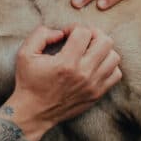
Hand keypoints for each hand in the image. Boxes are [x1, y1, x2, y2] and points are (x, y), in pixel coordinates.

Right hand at [6, 24, 121, 140]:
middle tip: (82, 38)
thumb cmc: (28, 82)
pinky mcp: (97, 94)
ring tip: (89, 51)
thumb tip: (60, 32)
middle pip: (105, 42)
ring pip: (114, 57)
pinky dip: (108, 66)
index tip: (66, 34)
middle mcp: (83, 74)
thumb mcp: (25, 54)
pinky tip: (94, 65)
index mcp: (65, 63)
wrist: (33, 112)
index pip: (83, 32)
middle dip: (93, 34)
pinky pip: (115, 74)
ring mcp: (93, 85)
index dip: (74, 27)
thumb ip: (41, 35)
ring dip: (102, 49)